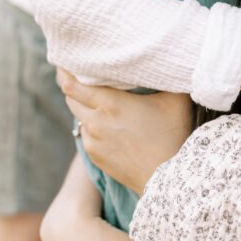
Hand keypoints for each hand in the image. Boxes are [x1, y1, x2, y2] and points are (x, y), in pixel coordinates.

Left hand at [57, 73, 192, 194]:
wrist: (169, 179)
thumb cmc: (173, 135)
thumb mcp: (175, 100)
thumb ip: (167, 78)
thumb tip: (167, 62)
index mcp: (109, 103)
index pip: (71, 84)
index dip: (64, 71)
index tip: (65, 62)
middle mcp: (95, 122)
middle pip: (70, 98)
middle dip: (72, 86)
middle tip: (80, 76)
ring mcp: (93, 141)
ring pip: (78, 118)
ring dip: (83, 108)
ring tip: (96, 101)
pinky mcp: (95, 157)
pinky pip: (87, 136)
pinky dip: (92, 127)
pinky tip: (107, 125)